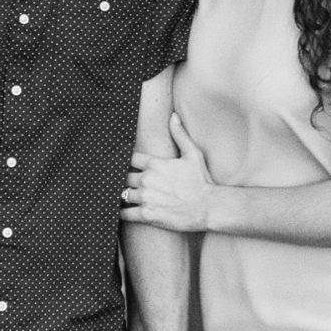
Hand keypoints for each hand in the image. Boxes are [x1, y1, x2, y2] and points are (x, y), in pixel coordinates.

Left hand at [121, 114, 214, 232]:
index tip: (126, 166)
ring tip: (123, 197)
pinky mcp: (146, 214)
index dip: (126, 162)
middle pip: (123, 176)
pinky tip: (122, 212)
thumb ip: (180, 135)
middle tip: (123, 182)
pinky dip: (122, 213)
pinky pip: (125, 213)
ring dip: (123, 195)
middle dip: (124, 179)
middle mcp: (147, 179)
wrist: (208, 207)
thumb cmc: (201, 181)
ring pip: (122, 194)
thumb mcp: (193, 154)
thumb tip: (173, 116)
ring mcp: (145, 197)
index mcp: (155, 163)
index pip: (130, 158)